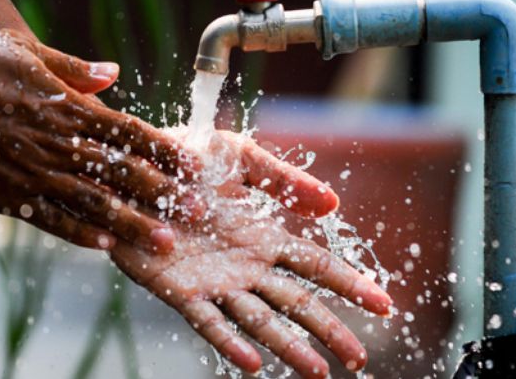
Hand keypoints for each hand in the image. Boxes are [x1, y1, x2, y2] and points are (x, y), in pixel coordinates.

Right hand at [0, 29, 193, 251]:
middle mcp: (61, 144)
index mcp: (70, 108)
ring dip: (132, 224)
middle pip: (123, 173)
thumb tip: (113, 72)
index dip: (166, 150)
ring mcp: (36, 173)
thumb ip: (74, 68)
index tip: (195, 166)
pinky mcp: (9, 196)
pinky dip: (80, 233)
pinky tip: (106, 247)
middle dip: (165, 194)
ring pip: (95, 204)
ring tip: (165, 243)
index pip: (130, 132)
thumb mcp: (27, 51)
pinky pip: (51, 219)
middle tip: (200, 213)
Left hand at [112, 131, 390, 377]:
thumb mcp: (239, 158)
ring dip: (290, 347)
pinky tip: (252, 362)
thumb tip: (334, 203)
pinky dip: (230, 343)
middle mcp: (246, 266)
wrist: (130, 167)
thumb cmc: (185, 159)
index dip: (350, 284)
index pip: (317, 266)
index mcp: (263, 236)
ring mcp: (215, 282)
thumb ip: (282, 180)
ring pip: (260, 321)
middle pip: (297, 303)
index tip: (385, 305)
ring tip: (319, 372)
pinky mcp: (179, 290)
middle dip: (331, 329)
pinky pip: (208, 322)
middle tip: (360, 359)